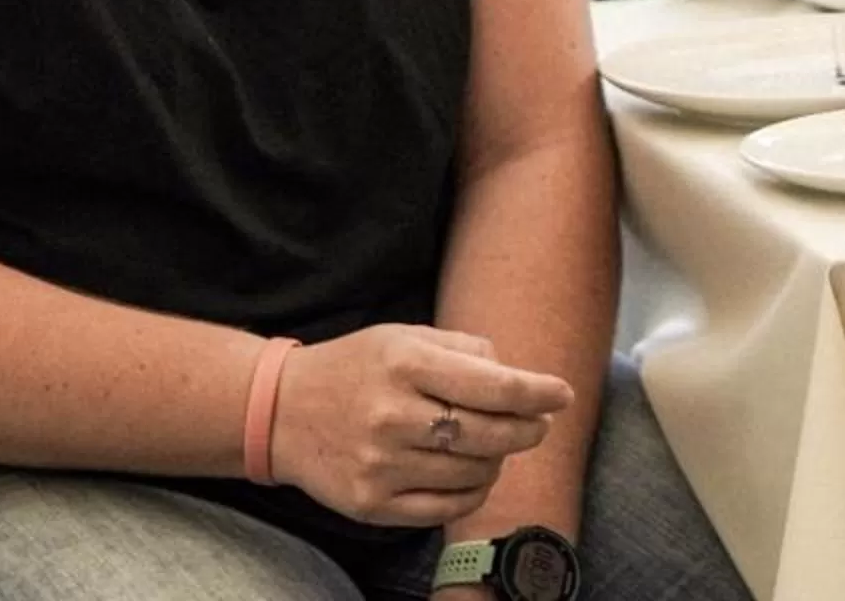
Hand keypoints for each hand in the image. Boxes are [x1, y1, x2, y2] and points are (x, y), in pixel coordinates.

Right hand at [270, 325, 571, 528]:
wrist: (281, 411)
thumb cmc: (358, 368)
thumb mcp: (406, 337)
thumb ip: (466, 351)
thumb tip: (519, 379)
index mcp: (405, 363)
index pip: (493, 385)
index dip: (537, 393)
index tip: (563, 395)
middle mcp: (392, 415)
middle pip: (490, 434)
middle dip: (528, 430)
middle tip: (537, 424)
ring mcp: (380, 464)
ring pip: (474, 473)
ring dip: (498, 460)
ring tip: (493, 444)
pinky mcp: (371, 504)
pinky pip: (446, 507)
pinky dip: (472, 491)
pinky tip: (471, 472)